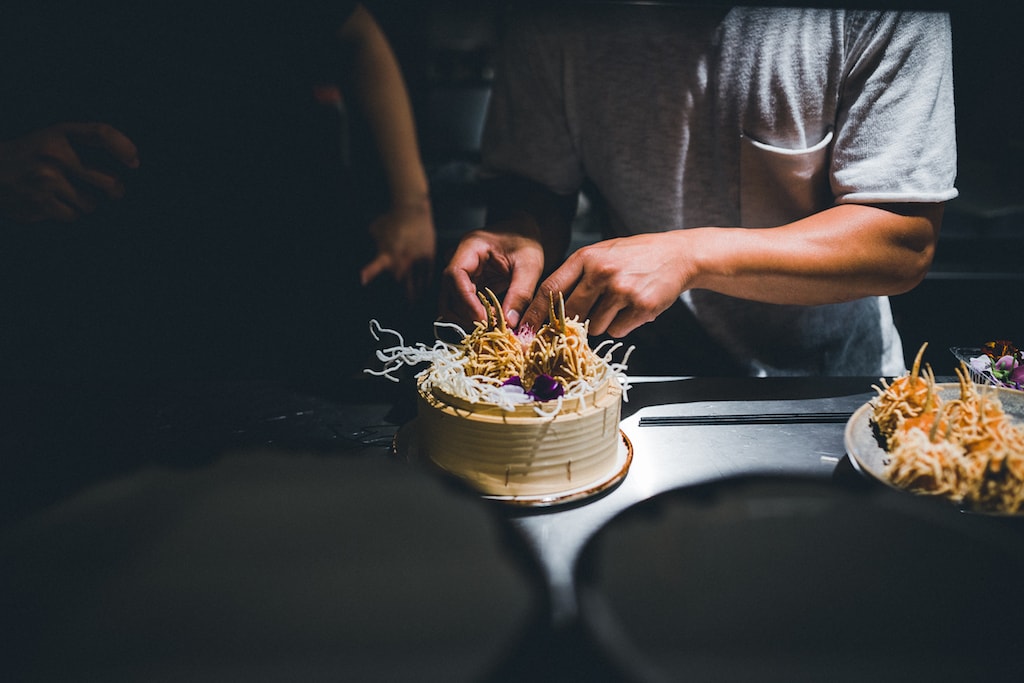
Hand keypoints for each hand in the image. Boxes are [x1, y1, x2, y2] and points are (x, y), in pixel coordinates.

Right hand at [0, 122, 138, 223]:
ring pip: (91, 203)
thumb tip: (133, 161)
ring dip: (83, 204)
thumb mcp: (54, 139)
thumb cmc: (32, 157)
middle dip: (115, 191)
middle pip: (109, 182)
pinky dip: (66, 213)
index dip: (124, 147)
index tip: (134, 162)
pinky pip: (73, 215)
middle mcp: (54, 152)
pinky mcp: (40, 201)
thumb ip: (86, 145)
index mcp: (59, 133)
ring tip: (63, 194)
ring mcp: (47, 177)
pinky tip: (50, 203)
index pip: (102, 133)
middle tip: (115, 192)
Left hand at [360, 200, 435, 301]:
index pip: (376, 266)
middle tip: (404, 307)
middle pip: (402, 285)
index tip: (363, 280)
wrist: (412, 209)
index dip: (369, 272)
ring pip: (417, 283)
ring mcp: (417, 259)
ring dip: (415, 293)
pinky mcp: (428, 256)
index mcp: (387, 253)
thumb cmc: (392, 219)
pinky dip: (425, 283)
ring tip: (415, 301)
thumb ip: (374, 245)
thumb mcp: (376, 231)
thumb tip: (369, 250)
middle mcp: (403, 259)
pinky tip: (424, 288)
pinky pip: (427, 274)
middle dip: (403, 298)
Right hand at [440, 223, 545, 328]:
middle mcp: (458, 259)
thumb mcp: (529, 267)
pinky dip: (473, 315)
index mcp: (470, 247)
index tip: (482, 317)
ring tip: (493, 322)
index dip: (466, 300)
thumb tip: (510, 323)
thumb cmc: (526, 242)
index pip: (455, 275)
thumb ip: (521, 294)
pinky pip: (460, 304)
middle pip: (448, 292)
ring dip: (468, 317)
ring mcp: (459, 273)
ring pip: (450, 302)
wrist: (524, 232)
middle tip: (492, 325)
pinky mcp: (465, 284)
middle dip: (467, 313)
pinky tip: (491, 317)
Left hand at [519, 232, 693, 336]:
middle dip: (572, 322)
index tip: (523, 330)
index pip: (550, 289)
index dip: (534, 313)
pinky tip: (634, 307)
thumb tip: (549, 310)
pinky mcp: (641, 306)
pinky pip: (618, 330)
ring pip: (595, 325)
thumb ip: (576, 276)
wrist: (678, 255)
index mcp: (587, 257)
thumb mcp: (601, 254)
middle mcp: (602, 272)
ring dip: (603, 321)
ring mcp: (622, 290)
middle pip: (571, 313)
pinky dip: (623, 324)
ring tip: (619, 302)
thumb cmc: (635, 256)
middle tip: (584, 317)